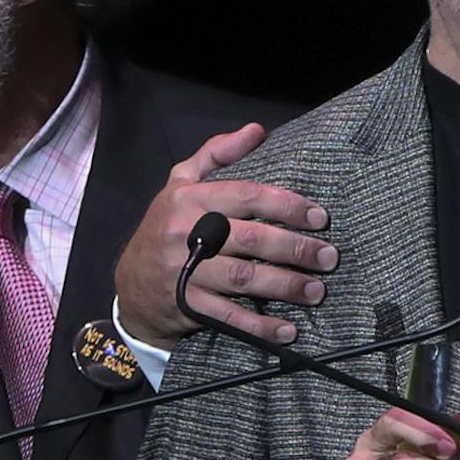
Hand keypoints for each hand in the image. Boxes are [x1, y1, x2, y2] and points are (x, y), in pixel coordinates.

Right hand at [114, 123, 337, 348]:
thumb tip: (257, 130)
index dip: (287, 206)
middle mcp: (185, 233)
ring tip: (316, 291)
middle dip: (296, 248)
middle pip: (251, 239)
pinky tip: (286, 330)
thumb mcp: (181, 182)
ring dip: (286, 285)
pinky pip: (228, 317)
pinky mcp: (186, 306)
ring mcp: (185, 272)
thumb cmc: (165, 226)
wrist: (130, 286)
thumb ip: (217, 154)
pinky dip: (260, 326)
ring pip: (244, 279)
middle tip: (329, 257)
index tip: (320, 217)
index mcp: (189, 199)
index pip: (247, 196)